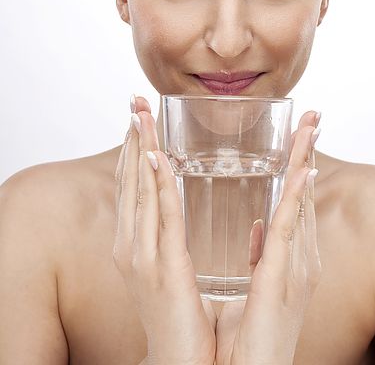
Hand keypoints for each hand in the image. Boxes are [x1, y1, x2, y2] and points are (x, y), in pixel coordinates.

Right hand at [113, 96, 215, 364]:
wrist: (180, 364)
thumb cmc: (180, 316)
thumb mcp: (171, 268)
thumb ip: (171, 236)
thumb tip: (177, 209)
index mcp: (134, 245)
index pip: (131, 186)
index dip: (132, 149)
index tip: (137, 118)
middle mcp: (130, 246)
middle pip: (130, 180)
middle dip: (132, 138)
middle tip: (135, 101)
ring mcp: (141, 257)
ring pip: (142, 191)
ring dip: (143, 149)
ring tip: (143, 115)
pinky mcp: (162, 267)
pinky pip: (162, 216)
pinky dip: (158, 184)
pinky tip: (157, 157)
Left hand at [214, 111, 321, 364]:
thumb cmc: (252, 335)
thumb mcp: (260, 286)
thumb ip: (263, 253)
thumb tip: (259, 228)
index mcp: (291, 256)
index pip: (297, 200)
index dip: (300, 164)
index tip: (301, 133)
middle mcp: (300, 256)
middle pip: (305, 194)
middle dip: (307, 153)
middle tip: (314, 115)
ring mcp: (296, 266)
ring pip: (301, 202)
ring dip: (304, 161)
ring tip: (310, 126)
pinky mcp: (284, 279)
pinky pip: (290, 230)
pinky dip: (297, 197)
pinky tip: (302, 171)